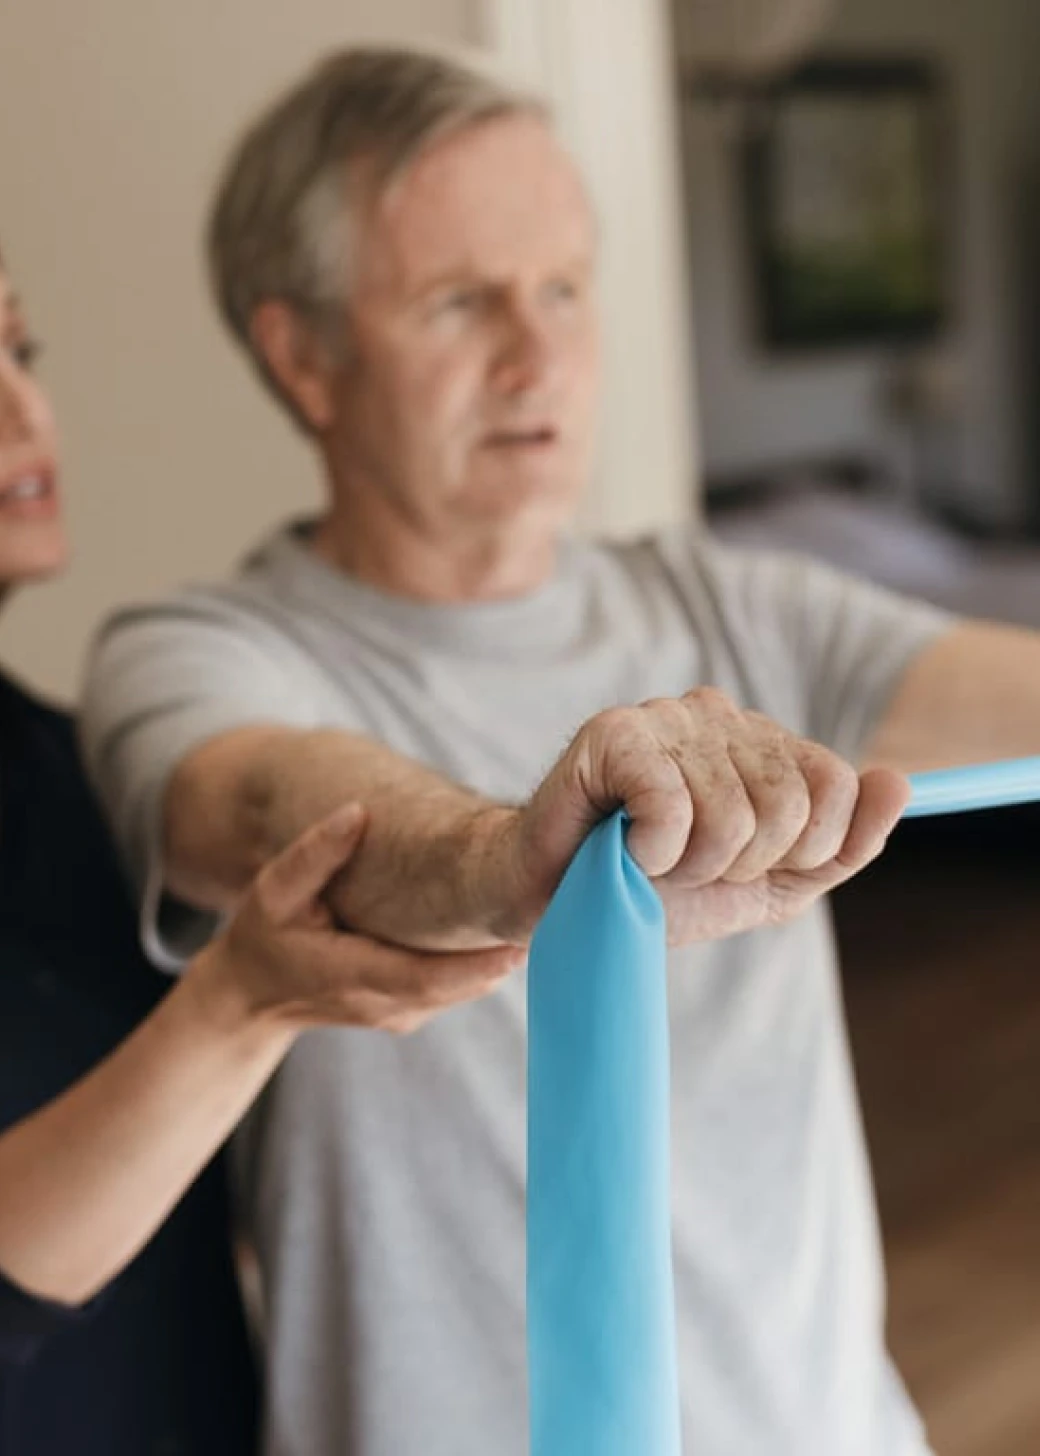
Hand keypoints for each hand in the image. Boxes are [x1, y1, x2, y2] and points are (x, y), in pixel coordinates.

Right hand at [200, 803, 522, 1033]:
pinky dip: (484, 963)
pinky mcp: (410, 1009)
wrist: (249, 999)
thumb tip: (355, 814)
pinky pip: (456, 988)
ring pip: (464, 989)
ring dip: (501, 958)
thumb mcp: (274, 892)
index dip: (476, 966)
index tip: (520, 940)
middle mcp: (385, 1005)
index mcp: (352, 976)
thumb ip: (313, 855)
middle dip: (504, 954)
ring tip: (546, 912)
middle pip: (459, 986)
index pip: (426, 978)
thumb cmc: (263, 937)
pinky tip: (513, 927)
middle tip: (554, 910)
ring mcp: (400, 1014)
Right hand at [480, 689, 908, 944]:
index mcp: (764, 742)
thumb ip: (842, 845)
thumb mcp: (770, 884)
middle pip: (787, 807)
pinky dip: (652, 853)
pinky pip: (670, 807)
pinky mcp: (613, 733)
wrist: (563, 907)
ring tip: (649, 858)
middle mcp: (721, 714)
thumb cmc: (660, 891)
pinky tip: (623, 847)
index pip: (835, 788)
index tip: (740, 867)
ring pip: (730, 816)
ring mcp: (667, 717)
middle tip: (685, 866)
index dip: (796, 852)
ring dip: (688, 867)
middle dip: (737, 865)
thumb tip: (897, 781)